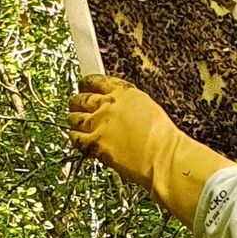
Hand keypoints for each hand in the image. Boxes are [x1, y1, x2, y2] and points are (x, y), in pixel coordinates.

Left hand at [68, 76, 236, 227]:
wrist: (162, 157)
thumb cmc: (164, 138)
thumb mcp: (150, 110)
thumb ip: (133, 108)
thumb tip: (126, 113)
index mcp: (125, 93)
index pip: (98, 81)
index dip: (88, 82)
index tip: (85, 83)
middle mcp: (108, 105)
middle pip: (83, 98)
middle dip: (78, 99)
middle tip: (75, 101)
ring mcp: (99, 124)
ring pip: (75, 117)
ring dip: (73, 117)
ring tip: (72, 118)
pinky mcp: (94, 143)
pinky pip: (75, 137)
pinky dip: (74, 136)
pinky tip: (74, 136)